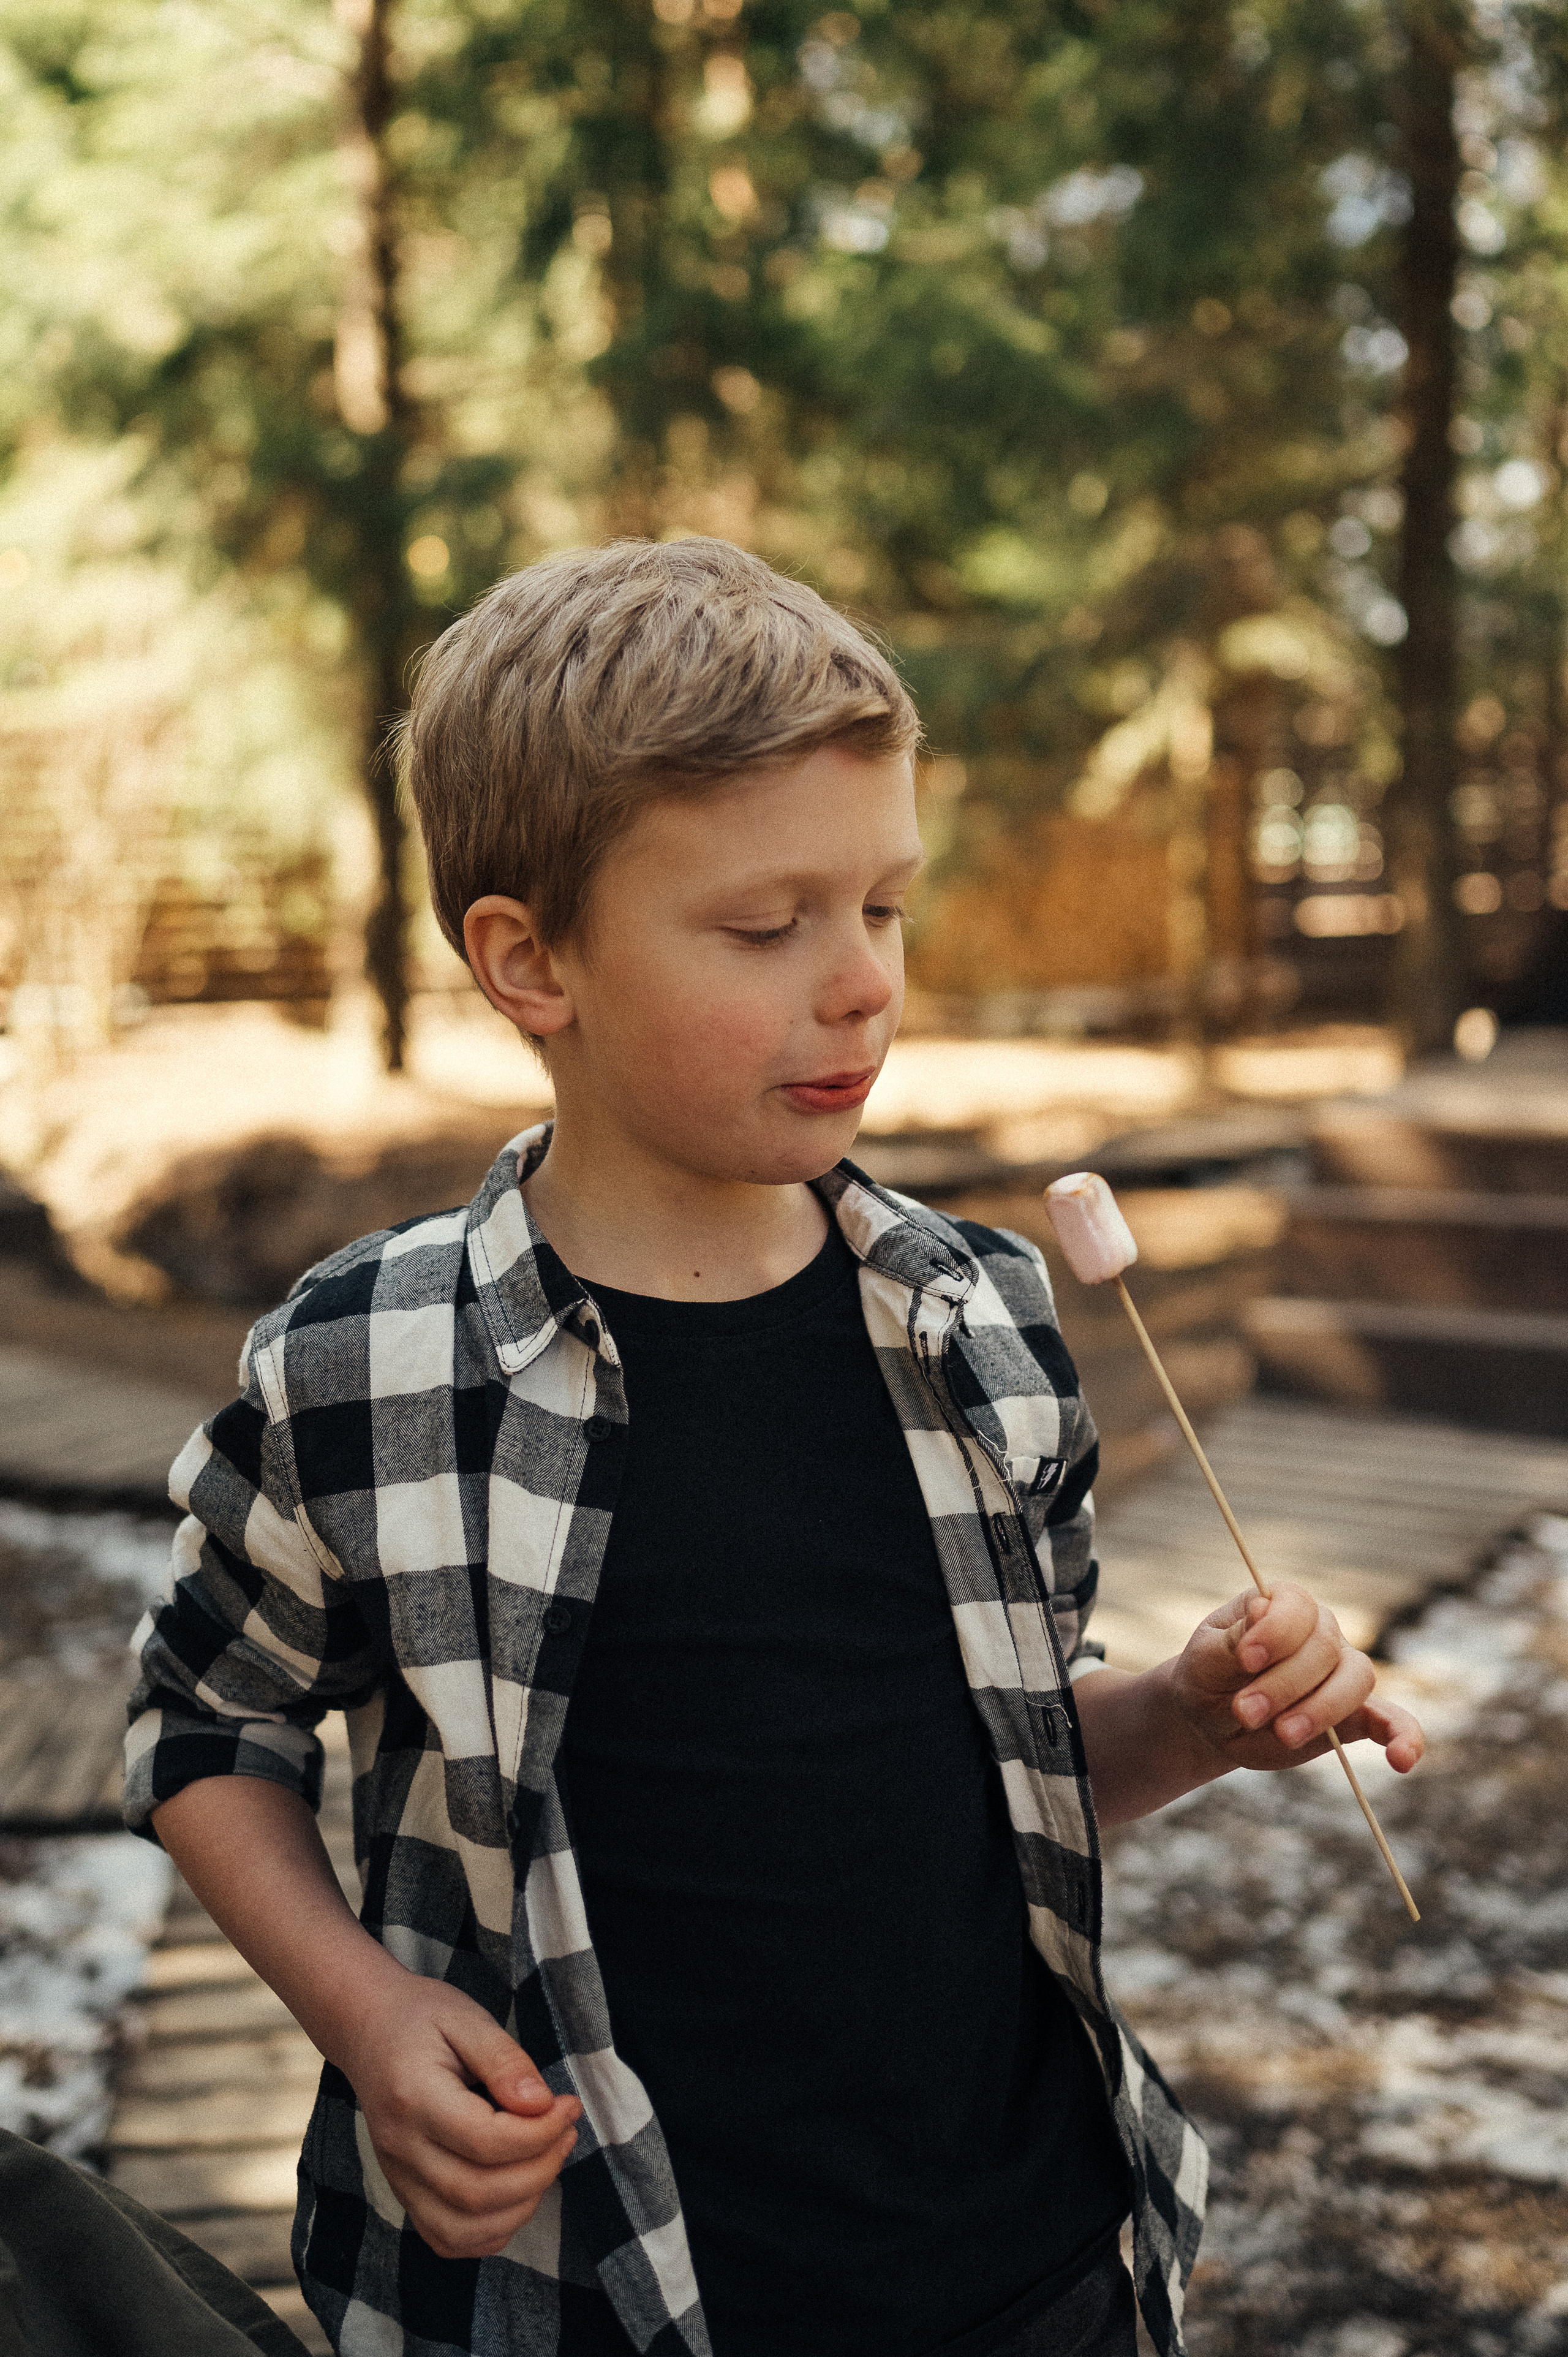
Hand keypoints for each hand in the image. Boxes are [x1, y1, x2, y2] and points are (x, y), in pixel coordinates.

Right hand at [337, 1975, 582, 2259]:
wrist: (369, 2030)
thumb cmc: (423, 2018)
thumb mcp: (468, 2018)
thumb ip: (505, 2060)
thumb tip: (541, 2104)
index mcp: (413, 2098)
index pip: (484, 2141)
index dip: (539, 2132)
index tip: (568, 2105)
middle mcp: (400, 2149)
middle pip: (476, 2193)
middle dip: (539, 2170)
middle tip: (566, 2131)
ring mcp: (398, 2179)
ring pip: (461, 2229)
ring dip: (520, 2206)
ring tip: (547, 2159)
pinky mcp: (404, 2194)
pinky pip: (447, 2239)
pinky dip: (490, 2231)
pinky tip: (518, 2192)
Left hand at [1170, 1582, 1424, 1774]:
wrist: (1211, 1718)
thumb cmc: (1209, 1678)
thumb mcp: (1206, 1658)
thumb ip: (1234, 1639)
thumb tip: (1264, 1606)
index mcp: (1283, 1606)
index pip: (1298, 1606)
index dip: (1276, 1631)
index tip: (1246, 1659)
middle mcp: (1321, 1633)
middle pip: (1326, 1648)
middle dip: (1284, 1684)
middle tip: (1244, 1711)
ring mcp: (1341, 1674)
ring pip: (1357, 1679)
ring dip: (1322, 1709)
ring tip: (1283, 1734)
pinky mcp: (1354, 1716)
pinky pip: (1391, 1721)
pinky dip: (1403, 1736)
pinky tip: (1402, 1759)